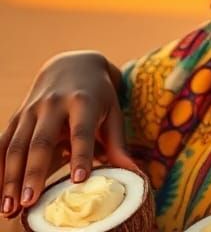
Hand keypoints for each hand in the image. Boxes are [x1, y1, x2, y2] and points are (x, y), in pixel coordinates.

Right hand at [0, 51, 134, 217]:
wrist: (73, 64)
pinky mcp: (17, 116)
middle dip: (34, 173)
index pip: (82, 132)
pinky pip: (3, 143)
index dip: (81, 155)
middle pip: (41, 142)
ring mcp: (31, 110)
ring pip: (17, 146)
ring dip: (10, 177)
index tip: (79, 180)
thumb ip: (118, 145)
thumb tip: (135, 175)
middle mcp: (54, 104)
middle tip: (30, 201)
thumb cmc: (99, 95)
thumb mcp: (113, 113)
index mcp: (83, 102)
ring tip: (9, 207)